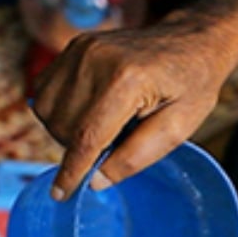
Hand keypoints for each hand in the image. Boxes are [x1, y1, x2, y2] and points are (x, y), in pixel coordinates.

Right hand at [31, 16, 237, 199]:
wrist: (192, 40)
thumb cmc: (193, 85)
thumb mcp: (179, 128)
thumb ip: (136, 157)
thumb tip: (95, 181)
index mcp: (128, 80)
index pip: (88, 136)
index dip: (72, 172)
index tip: (61, 195)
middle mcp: (97, 59)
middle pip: (64, 126)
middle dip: (80, 148)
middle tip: (115, 141)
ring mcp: (82, 49)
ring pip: (47, 110)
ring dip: (67, 129)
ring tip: (105, 124)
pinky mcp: (74, 46)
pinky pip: (45, 90)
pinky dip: (60, 109)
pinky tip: (89, 109)